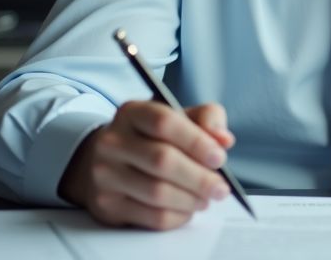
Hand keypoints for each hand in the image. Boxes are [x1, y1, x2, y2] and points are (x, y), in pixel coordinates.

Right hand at [58, 101, 235, 229]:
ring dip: (191, 199)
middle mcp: (112, 142)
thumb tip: (224, 139)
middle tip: (221, 188)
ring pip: (157, 192)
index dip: (196, 141)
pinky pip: (151, 217)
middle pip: (162, 160)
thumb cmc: (151, 139)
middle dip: (199, 177)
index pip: (164, 122)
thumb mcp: (178, 118)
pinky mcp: (107, 205)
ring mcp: (105, 174)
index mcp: (132, 113)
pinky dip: (178, 216)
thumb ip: (206, 119)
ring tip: (206, 198)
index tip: (219, 157)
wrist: (106, 162)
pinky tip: (188, 210)